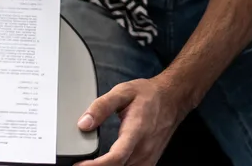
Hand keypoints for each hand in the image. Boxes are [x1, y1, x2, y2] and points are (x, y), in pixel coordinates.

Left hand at [75, 75, 192, 165]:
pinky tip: (108, 165)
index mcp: (136, 131)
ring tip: (90, 164)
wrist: (172, 99)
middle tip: (80, 163)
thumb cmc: (148, 95)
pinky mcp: (149, 162)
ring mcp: (148, 158)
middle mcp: (144, 149)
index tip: (79, 165)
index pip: (116, 157)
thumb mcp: (122, 92)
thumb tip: (84, 124)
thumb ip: (101, 107)